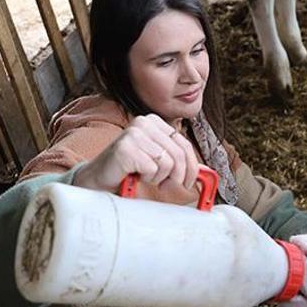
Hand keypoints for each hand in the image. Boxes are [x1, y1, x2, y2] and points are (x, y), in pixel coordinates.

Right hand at [73, 114, 199, 192]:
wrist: (98, 181)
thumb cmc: (129, 172)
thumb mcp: (158, 162)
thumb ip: (179, 162)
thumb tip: (208, 174)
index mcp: (154, 122)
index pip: (185, 144)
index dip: (192, 167)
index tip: (189, 182)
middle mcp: (144, 123)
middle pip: (179, 154)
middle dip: (177, 176)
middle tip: (165, 185)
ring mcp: (134, 133)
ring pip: (168, 162)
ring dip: (158, 177)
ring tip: (144, 176)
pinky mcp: (126, 147)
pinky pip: (153, 168)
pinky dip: (146, 177)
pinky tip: (133, 174)